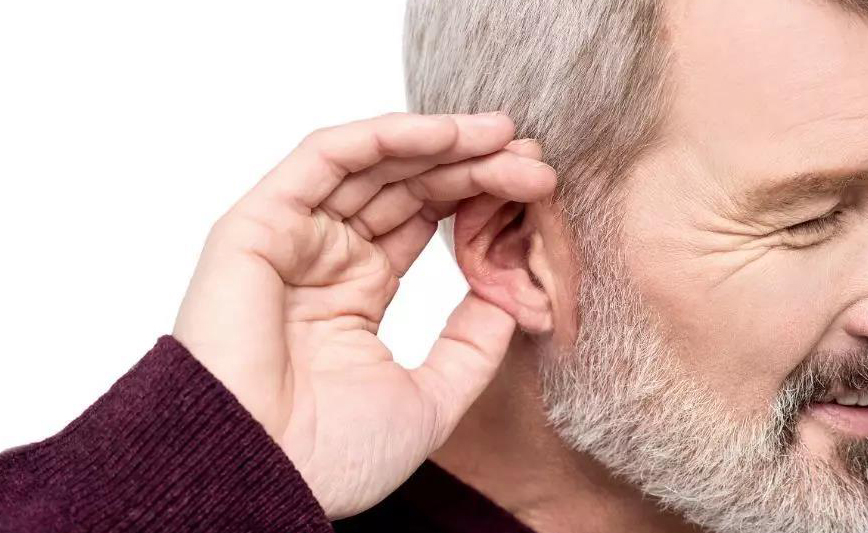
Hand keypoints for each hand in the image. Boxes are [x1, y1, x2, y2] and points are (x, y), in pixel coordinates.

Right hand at [172, 111, 555, 517]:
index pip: (422, 221)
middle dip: (471, 166)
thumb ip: (468, 346)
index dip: (476, 198)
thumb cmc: (329, 456)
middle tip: (531, 157)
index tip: (533, 188)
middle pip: (405, 186)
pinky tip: (447, 133)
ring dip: (440, 143)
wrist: (263, 479)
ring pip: (371, 165)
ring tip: (504, 136)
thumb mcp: (428, 398)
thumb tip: (509, 301)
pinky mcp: (259, 223)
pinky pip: (325, 160)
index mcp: (354, 294)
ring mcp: (292, 238)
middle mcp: (324, 258)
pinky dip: (385, 137)